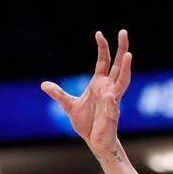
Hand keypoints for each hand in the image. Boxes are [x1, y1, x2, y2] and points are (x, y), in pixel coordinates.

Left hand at [42, 30, 131, 155]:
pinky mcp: (112, 114)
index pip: (104, 61)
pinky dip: (111, 100)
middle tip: (124, 32)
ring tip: (129, 55)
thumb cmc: (87, 123)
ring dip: (126, 68)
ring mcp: (113, 100)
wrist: (95, 141)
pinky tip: (110, 94)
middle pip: (118, 65)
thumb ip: (58, 94)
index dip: (103, 47)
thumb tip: (44, 85)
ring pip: (123, 81)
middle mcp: (109, 88)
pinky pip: (113, 105)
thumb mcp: (69, 106)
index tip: (99, 33)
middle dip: (121, 48)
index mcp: (99, 83)